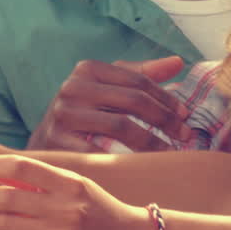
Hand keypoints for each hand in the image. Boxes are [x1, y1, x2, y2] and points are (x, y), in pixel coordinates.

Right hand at [29, 56, 188, 152]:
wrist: (44, 142)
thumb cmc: (85, 112)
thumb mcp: (108, 87)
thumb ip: (141, 74)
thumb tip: (178, 62)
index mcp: (88, 69)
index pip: (138, 80)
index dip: (166, 97)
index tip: (186, 115)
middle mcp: (73, 87)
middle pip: (132, 101)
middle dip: (164, 119)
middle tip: (186, 135)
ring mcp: (63, 115)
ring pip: (120, 126)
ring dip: (151, 141)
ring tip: (170, 153)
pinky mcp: (57, 142)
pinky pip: (101, 152)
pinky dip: (125, 160)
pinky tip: (143, 167)